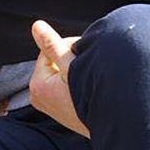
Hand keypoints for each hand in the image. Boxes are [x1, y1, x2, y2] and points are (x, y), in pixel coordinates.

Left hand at [27, 19, 88, 136]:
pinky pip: (65, 87)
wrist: (114, 123)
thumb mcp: (71, 66)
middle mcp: (39, 97)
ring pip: (61, 74)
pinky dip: (76, 83)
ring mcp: (49, 106)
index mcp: (38, 85)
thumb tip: (35, 25)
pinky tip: (90, 88)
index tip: (85, 55)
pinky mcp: (60, 111)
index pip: (48, 51)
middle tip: (90, 66)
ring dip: (75, 71)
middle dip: (71, 60)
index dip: (67, 48)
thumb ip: (52, 45)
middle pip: (53, 63)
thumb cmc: (93, 95)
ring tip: (91, 77)